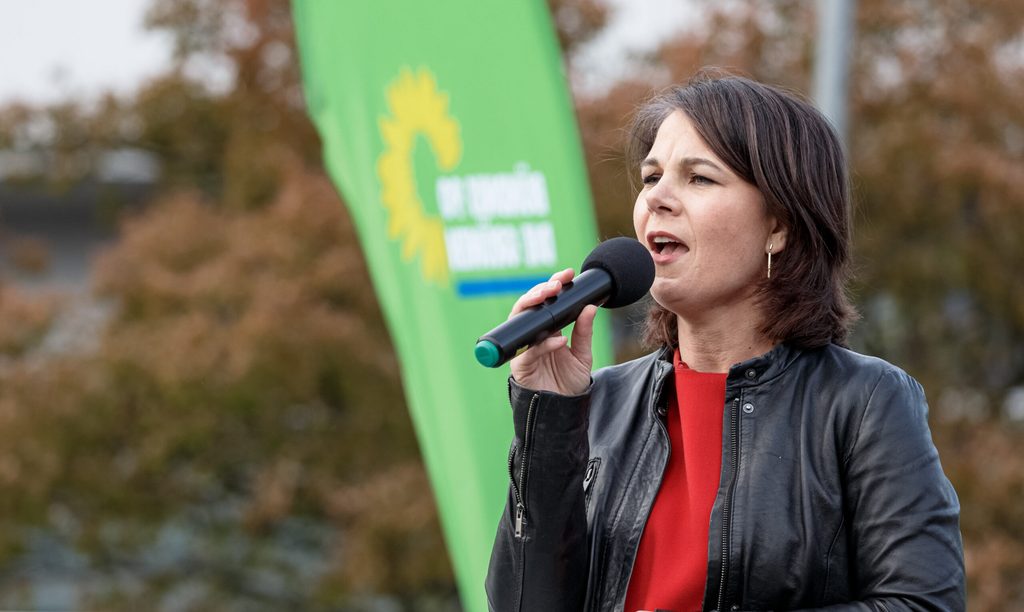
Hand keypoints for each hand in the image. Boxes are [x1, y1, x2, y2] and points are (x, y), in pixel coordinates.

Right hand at [509, 268, 596, 395]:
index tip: (568, 273)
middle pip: (529, 306)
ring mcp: (524, 349)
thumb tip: (591, 306)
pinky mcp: (520, 366)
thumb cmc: (568, 381)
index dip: (554, 284)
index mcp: (547, 329)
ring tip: (549, 295)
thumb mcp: (582, 354)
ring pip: (520, 321)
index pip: (546, 301)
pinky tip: (559, 339)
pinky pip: (529, 351)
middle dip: (540, 290)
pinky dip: (544, 344)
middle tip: (556, 283)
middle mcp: (533, 335)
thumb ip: (584, 331)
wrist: (563, 410)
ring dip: (532, 305)